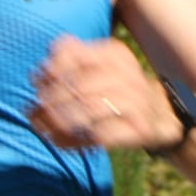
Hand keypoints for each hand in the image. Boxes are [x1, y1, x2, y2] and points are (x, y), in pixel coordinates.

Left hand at [28, 34, 182, 152]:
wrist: (161, 114)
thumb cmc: (115, 91)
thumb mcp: (96, 70)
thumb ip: (66, 68)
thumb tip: (34, 81)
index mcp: (115, 53)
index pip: (75, 53)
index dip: (51, 68)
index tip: (37, 82)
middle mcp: (128, 74)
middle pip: (80, 84)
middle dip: (52, 98)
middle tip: (36, 109)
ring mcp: (137, 101)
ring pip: (90, 109)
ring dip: (61, 120)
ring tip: (42, 127)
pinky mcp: (141, 127)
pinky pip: (102, 134)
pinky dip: (76, 140)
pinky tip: (58, 142)